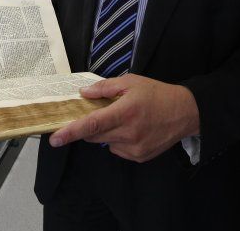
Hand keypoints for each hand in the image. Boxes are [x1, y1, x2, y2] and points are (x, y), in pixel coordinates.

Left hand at [48, 74, 199, 162]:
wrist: (185, 112)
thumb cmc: (157, 94)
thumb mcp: (131, 82)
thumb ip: (105, 88)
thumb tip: (83, 93)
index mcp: (125, 112)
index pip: (92, 124)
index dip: (70, 132)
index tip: (54, 139)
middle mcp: (129, 133)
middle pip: (94, 136)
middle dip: (90, 126)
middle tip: (100, 113)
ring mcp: (134, 148)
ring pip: (105, 143)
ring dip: (106, 132)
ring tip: (124, 119)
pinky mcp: (139, 157)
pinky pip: (117, 150)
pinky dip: (117, 140)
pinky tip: (132, 130)